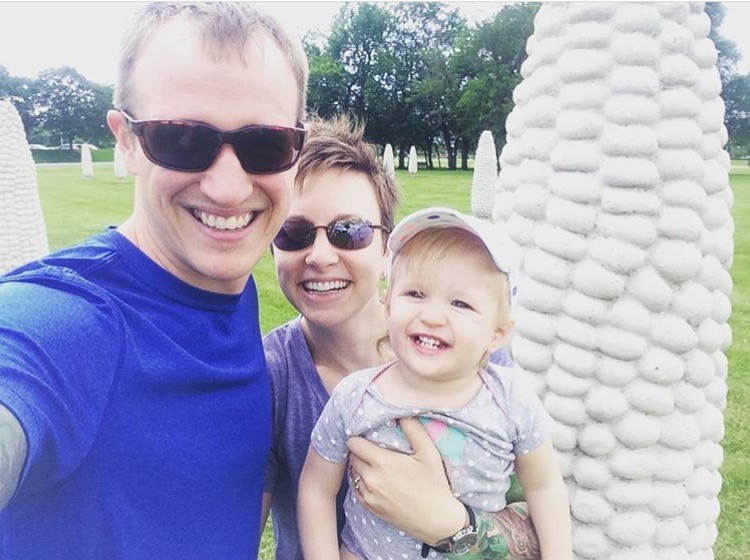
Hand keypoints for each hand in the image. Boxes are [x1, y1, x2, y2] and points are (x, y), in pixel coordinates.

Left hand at [346, 417, 465, 544]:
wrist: (437, 520)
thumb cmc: (435, 484)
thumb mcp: (429, 453)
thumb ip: (414, 430)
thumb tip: (403, 413)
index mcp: (383, 462)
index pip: (353, 443)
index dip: (358, 437)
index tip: (367, 435)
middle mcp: (371, 479)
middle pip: (352, 457)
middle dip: (360, 451)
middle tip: (373, 449)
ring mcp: (369, 495)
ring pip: (353, 473)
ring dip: (360, 467)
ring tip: (375, 464)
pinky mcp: (370, 508)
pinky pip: (356, 489)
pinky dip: (362, 482)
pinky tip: (376, 480)